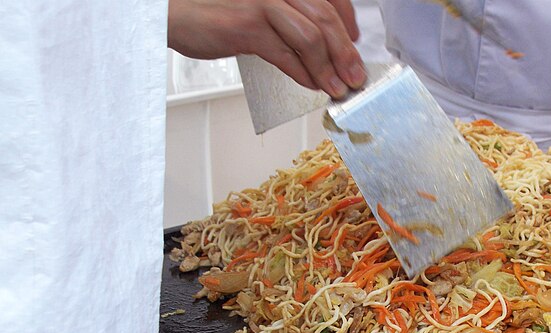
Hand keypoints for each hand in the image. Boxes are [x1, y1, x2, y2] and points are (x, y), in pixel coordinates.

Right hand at [168, 0, 365, 97]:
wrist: (175, 12)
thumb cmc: (217, 11)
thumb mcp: (264, 11)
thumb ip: (293, 22)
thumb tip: (326, 49)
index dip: (348, 23)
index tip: (355, 44)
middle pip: (326, 18)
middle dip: (346, 53)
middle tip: (355, 77)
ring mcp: (262, 2)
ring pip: (310, 37)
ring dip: (328, 68)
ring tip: (336, 87)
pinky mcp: (247, 25)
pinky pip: (285, 53)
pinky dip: (304, 72)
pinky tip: (312, 83)